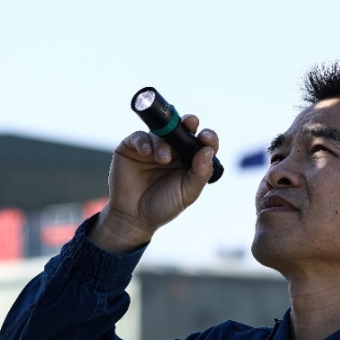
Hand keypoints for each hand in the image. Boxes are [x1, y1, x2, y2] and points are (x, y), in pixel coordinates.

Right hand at [89, 114, 218, 253]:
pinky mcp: (132, 147)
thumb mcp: (187, 193)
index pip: (202, 142)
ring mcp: (152, 147)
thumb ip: (200, 173)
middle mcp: (172, 150)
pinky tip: (147, 152)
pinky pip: (139, 136)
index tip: (206, 137)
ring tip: (163, 159)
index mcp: (189, 159)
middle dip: (188, 123)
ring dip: (164, 142)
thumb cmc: (164, 206)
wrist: (133, 217)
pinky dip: (144, 141)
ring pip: (161, 132)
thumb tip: (207, 150)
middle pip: (183, 129)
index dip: (207, 136)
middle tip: (191, 122)